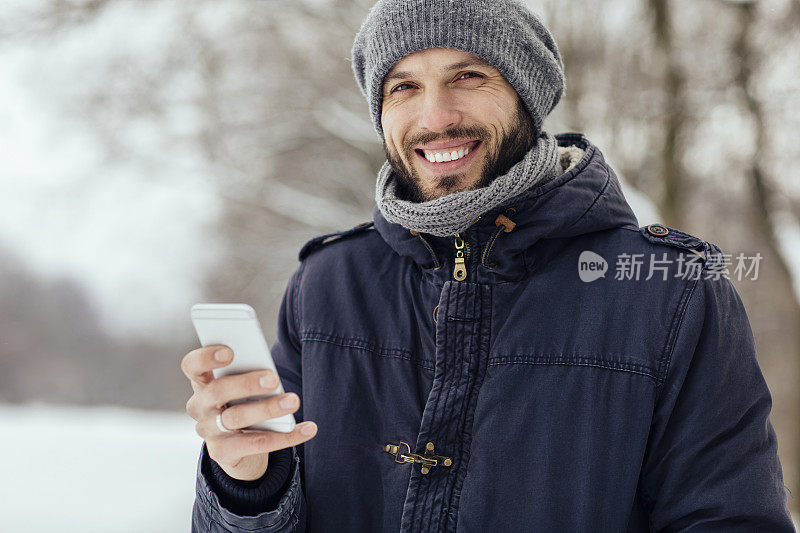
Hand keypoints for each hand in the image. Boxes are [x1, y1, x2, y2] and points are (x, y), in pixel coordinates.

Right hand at [182, 344, 316, 480]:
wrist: (238, 446)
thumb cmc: (243, 402)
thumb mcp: (243, 386)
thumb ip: (249, 374)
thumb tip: (271, 372)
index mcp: (202, 383)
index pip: (192, 366)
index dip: (206, 357)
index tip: (230, 351)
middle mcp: (200, 407)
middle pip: (217, 392)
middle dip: (246, 383)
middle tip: (273, 378)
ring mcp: (209, 431)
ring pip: (236, 418)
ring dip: (267, 409)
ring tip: (293, 401)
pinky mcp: (223, 453)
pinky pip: (257, 444)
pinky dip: (286, 437)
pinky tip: (308, 428)